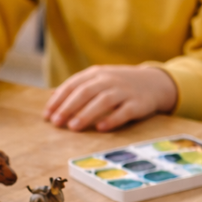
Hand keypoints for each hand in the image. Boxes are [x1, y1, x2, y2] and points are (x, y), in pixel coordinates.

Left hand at [43, 65, 177, 131]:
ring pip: (103, 101)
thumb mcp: (98, 79)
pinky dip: (112, 119)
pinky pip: (124, 111)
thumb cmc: (119, 84)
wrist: (155, 82)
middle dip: (68, 107)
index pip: (73, 85)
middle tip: (56, 122)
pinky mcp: (138, 103)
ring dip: (86, 114)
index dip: (58, 100)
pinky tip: (101, 128)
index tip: (47, 115)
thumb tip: (52, 95)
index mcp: (96, 74)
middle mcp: (109, 80)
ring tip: (73, 127)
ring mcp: (124, 91)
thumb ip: (77, 87)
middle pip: (85, 92)